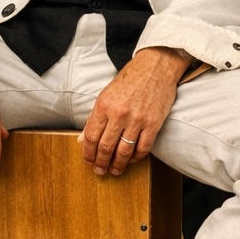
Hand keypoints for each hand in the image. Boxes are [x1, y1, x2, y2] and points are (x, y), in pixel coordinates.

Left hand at [81, 46, 190, 176]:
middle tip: (100, 171)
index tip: (88, 161)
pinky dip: (136, 158)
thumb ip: (95, 118)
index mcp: (104, 105)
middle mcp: (119, 113)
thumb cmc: (130, 79)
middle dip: (101, 163)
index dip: (88, 153)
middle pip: (106, 147)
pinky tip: (131, 160)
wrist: (156, 67)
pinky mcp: (153, 123)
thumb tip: (83, 140)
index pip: (91, 136)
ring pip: (124, 152)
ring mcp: (137, 119)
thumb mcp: (106, 94)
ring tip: (115, 170)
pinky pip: (143, 148)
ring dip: (118, 165)